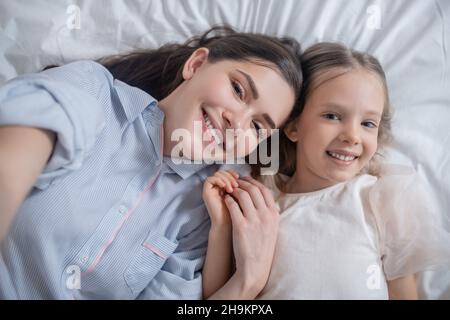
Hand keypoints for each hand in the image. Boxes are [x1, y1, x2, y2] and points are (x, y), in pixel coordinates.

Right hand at [203, 170, 238, 225]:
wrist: (229, 225)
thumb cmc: (238, 213)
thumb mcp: (241, 196)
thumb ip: (241, 186)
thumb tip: (247, 176)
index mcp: (224, 187)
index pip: (227, 173)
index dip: (234, 174)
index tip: (241, 179)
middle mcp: (216, 187)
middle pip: (222, 172)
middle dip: (230, 176)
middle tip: (237, 184)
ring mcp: (211, 190)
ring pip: (217, 174)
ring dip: (226, 178)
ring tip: (233, 187)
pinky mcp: (206, 192)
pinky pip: (210, 179)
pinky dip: (219, 181)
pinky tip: (227, 188)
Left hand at [224, 176, 279, 296]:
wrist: (255, 266)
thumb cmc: (262, 247)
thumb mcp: (272, 228)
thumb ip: (268, 212)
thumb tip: (262, 198)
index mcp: (274, 214)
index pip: (264, 190)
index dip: (253, 182)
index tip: (245, 180)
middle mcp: (265, 215)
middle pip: (253, 189)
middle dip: (242, 183)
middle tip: (234, 183)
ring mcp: (254, 220)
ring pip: (242, 195)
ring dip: (234, 190)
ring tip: (229, 191)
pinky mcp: (241, 226)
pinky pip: (233, 206)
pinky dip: (228, 200)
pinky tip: (225, 200)